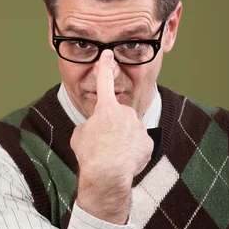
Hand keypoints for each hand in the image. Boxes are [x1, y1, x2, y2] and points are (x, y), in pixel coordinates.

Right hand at [70, 50, 153, 222]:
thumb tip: (96, 128)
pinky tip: (125, 160)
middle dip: (114, 127)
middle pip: (119, 116)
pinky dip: (133, 152)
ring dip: (124, 140)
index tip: (107, 54)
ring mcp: (139, 127)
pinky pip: (140, 144)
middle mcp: (125, 112)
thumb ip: (91, 125)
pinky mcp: (148, 142)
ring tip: (114, 154)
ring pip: (131, 131)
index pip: (104, 81)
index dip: (105, 67)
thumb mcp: (80, 135)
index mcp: (106, 108)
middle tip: (104, 143)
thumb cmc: (90, 155)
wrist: (107, 174)